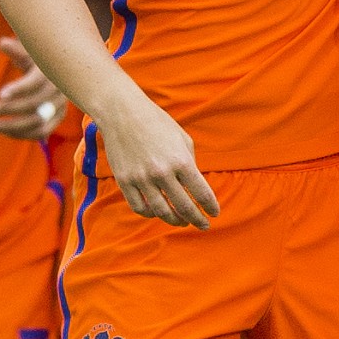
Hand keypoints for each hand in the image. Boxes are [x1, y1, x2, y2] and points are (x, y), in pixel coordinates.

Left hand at [0, 36, 65, 139]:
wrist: (58, 70)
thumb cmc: (37, 59)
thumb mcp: (29, 52)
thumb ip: (16, 50)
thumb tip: (2, 42)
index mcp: (51, 70)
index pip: (35, 82)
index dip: (18, 89)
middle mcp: (59, 90)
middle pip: (33, 104)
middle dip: (6, 109)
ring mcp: (60, 106)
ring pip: (36, 122)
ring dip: (10, 127)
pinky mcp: (57, 119)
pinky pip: (40, 132)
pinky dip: (21, 134)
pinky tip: (2, 131)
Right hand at [97, 96, 219, 229]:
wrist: (123, 113)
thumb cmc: (157, 123)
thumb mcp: (182, 139)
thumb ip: (190, 163)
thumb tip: (195, 187)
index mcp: (181, 160)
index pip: (201, 193)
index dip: (210, 207)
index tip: (215, 214)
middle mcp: (162, 172)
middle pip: (184, 207)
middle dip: (197, 220)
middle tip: (204, 225)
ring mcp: (142, 179)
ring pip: (162, 212)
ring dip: (175, 221)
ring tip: (182, 222)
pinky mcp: (125, 181)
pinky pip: (140, 207)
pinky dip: (151, 214)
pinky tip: (159, 212)